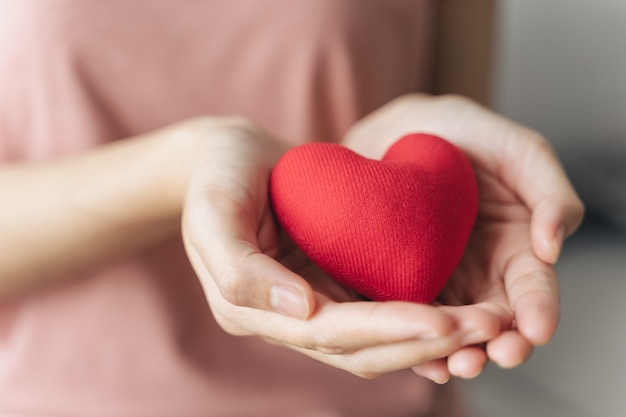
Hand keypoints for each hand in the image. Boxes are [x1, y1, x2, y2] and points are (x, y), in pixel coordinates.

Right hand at [181, 117, 492, 377]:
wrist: (228, 157)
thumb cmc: (217, 175)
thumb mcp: (212, 210)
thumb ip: (241, 269)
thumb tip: (302, 311)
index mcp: (250, 308)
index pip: (326, 333)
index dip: (384, 331)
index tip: (440, 321)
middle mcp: (286, 318)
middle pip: (361, 349)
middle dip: (422, 342)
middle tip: (485, 328)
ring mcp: (312, 305)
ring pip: (378, 340)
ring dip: (431, 337)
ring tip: (486, 324)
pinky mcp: (333, 285)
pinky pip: (381, 312)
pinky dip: (418, 318)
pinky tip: (459, 310)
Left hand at [343, 94, 583, 382]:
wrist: (399, 130)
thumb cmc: (466, 134)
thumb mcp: (519, 151)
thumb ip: (550, 193)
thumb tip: (554, 247)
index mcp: (517, 248)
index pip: (534, 290)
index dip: (539, 312)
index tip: (536, 330)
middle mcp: (481, 275)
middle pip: (495, 323)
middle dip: (498, 345)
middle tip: (493, 357)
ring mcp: (439, 283)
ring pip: (451, 330)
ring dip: (456, 353)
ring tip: (453, 365)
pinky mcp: (397, 284)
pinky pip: (406, 318)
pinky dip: (413, 341)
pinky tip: (414, 355)